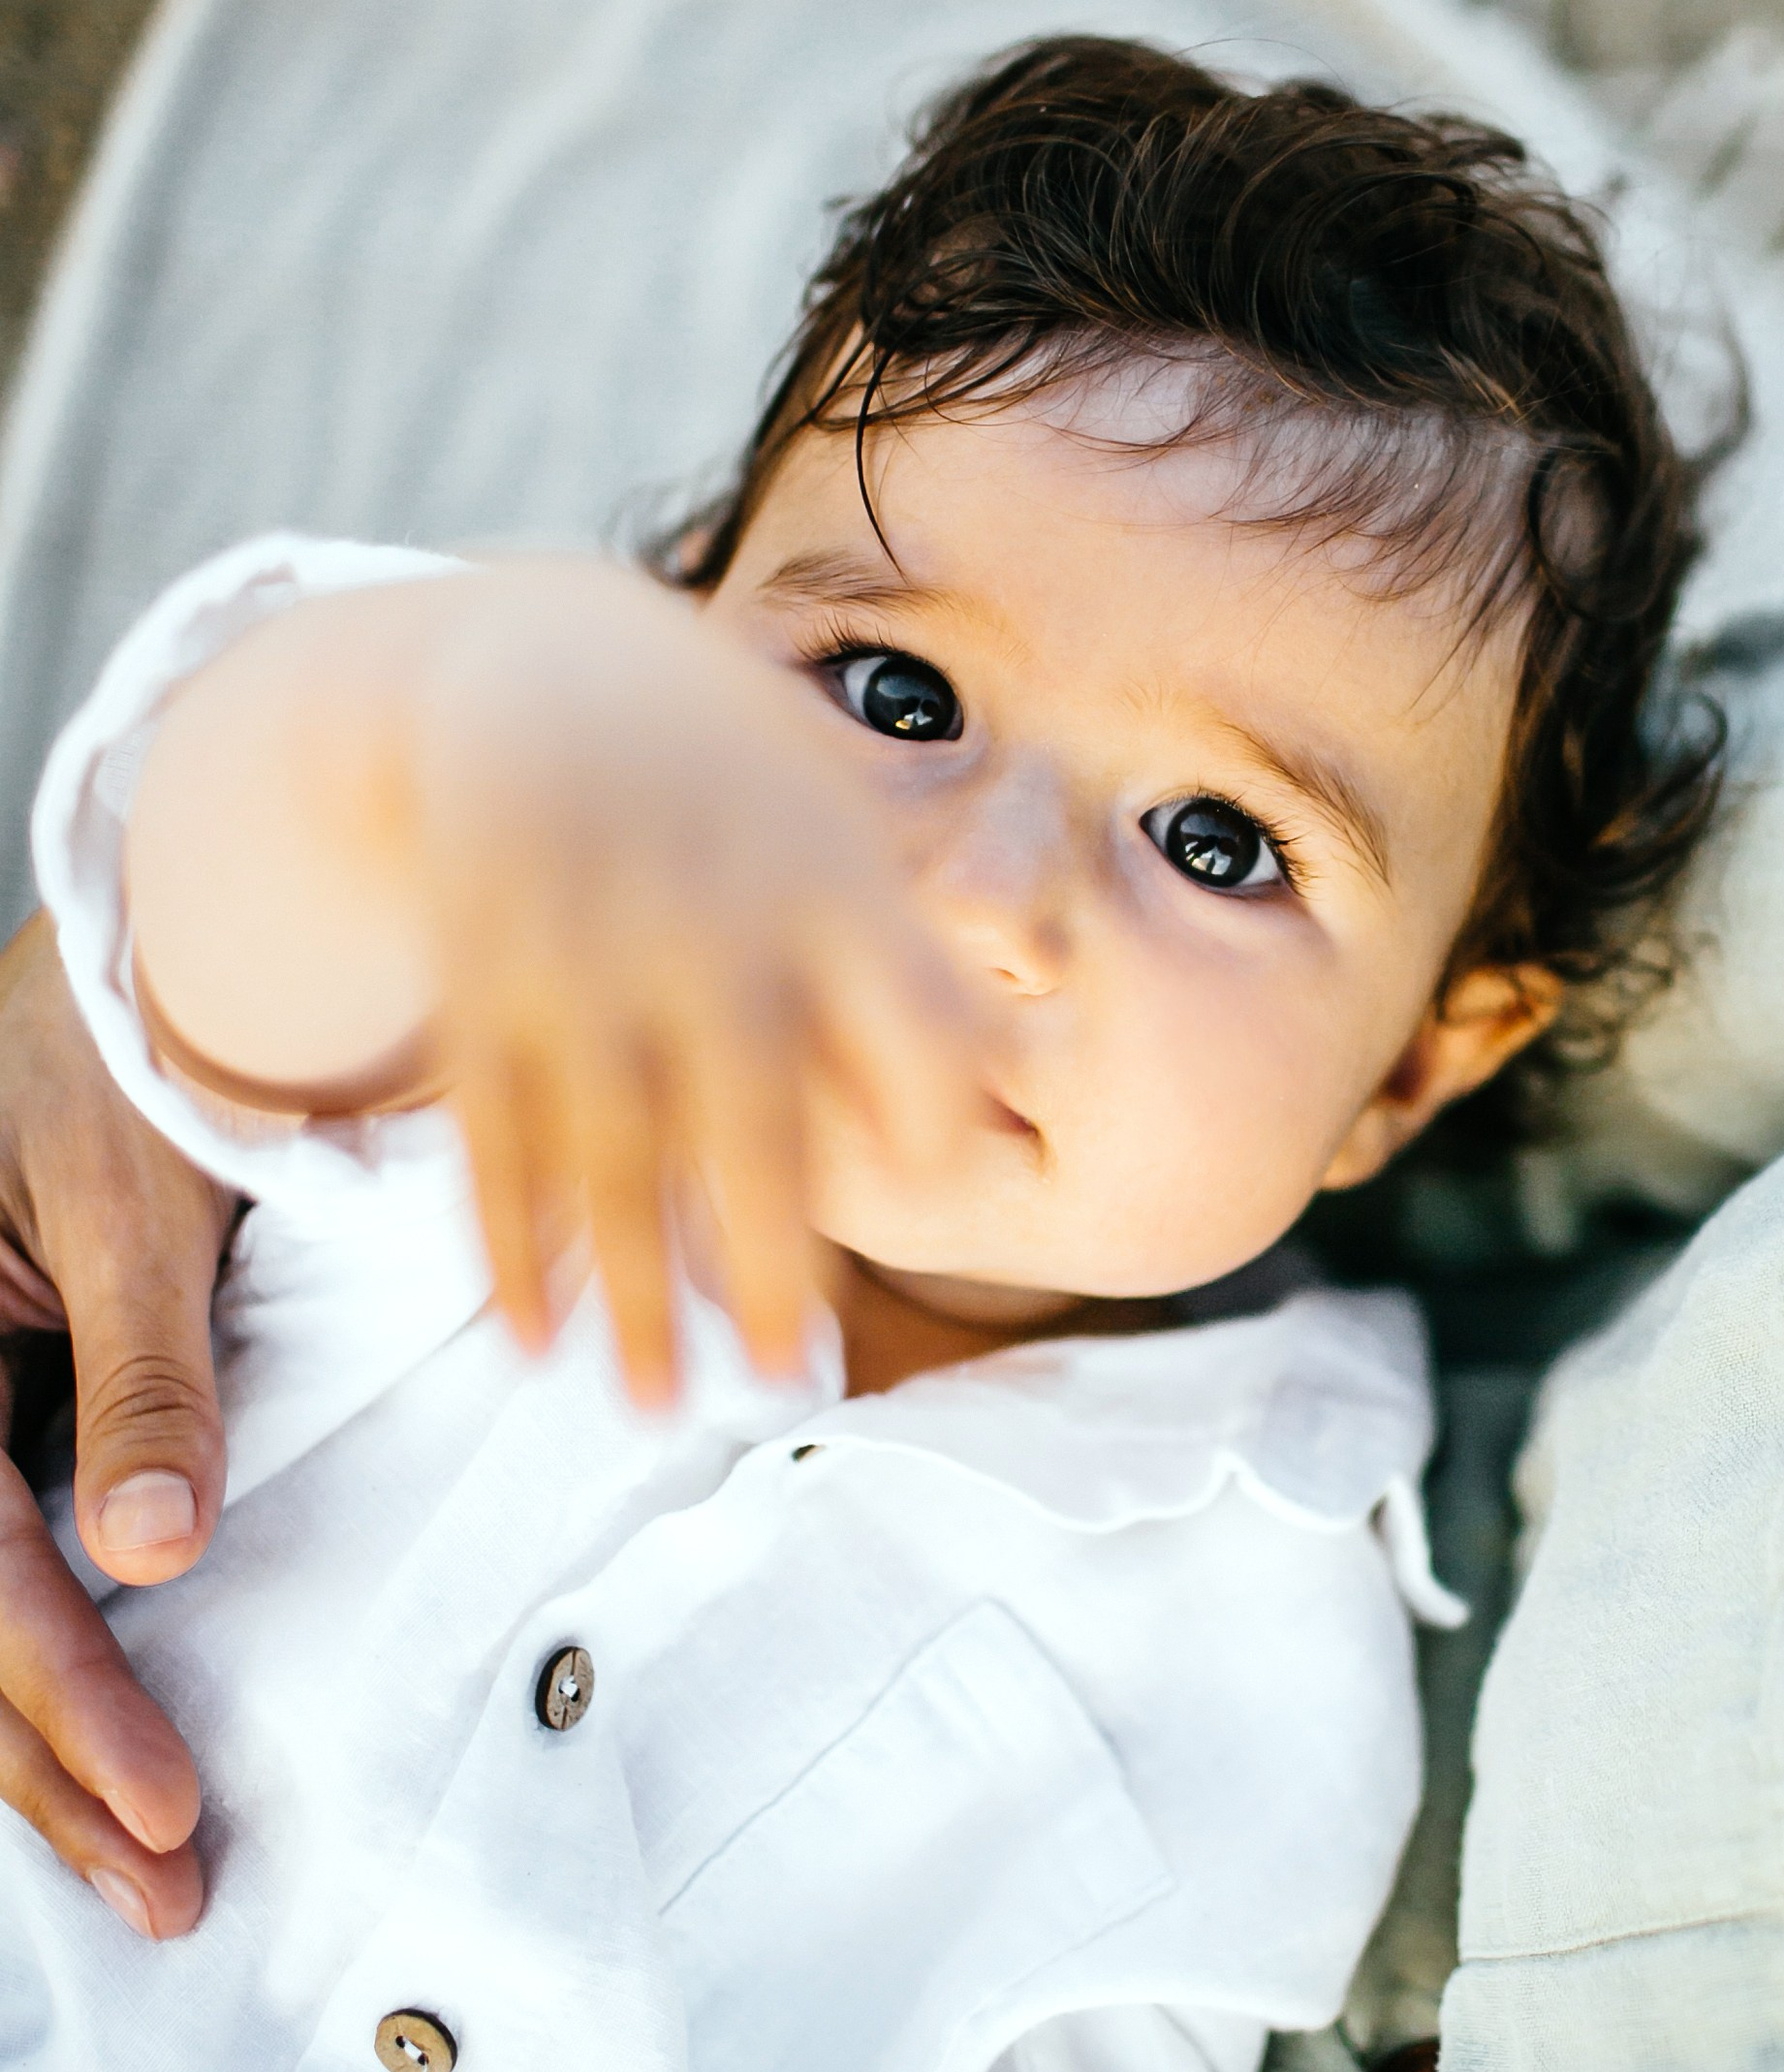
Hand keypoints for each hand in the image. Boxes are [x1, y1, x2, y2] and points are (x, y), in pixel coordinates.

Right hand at [0, 914, 225, 1934]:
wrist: (153, 950)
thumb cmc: (139, 1040)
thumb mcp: (138, 1194)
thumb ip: (147, 1374)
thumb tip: (155, 1551)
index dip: (65, 1696)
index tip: (164, 1804)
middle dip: (47, 1770)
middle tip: (165, 1890)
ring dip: (35, 1753)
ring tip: (141, 1876)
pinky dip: (38, 1673)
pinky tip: (87, 1764)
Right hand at [129, 565, 994, 1403]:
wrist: (533, 665)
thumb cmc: (735, 777)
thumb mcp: (841, 824)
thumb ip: (912, 968)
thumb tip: (1014, 1098)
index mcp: (828, 883)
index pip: (907, 1017)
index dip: (929, 1107)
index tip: (943, 1194)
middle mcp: (707, 921)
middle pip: (747, 1112)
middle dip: (768, 1256)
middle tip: (790, 1381)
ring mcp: (583, 951)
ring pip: (606, 1151)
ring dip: (629, 1290)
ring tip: (655, 1406)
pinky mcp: (482, 977)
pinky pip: (495, 1131)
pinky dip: (507, 1242)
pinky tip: (534, 1339)